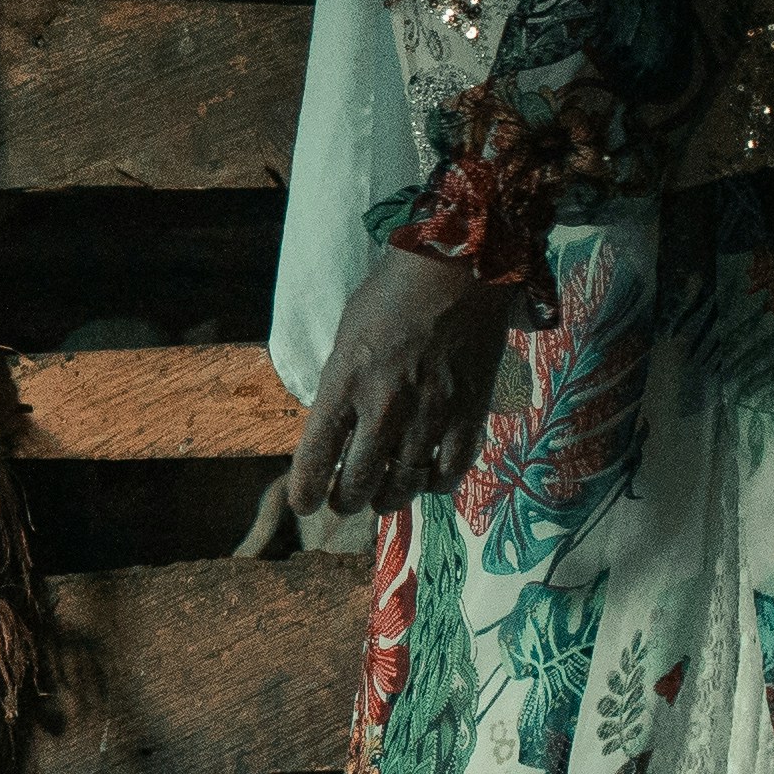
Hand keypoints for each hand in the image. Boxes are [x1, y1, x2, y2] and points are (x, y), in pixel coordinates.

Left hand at [287, 244, 523, 521]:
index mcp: (344, 383)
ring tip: (383, 496)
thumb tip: (339, 427)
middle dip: (345, 501)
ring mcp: (430, 414)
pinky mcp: (469, 414)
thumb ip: (341, 385)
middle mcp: (384, 406)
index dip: (306, 492)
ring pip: (404, 485)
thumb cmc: (392, 295)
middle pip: (358, 483)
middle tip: (344, 501)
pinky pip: (451, 471)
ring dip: (389, 498)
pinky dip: (436, 483)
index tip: (304, 504)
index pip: (316, 457)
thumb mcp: (347, 337)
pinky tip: (428, 479)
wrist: (456, 270)